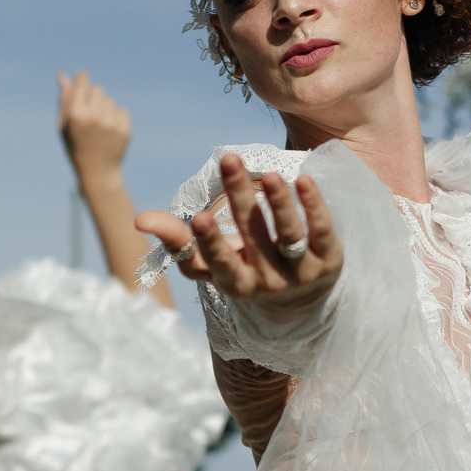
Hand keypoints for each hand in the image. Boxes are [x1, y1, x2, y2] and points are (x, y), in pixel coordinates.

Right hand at [59, 71, 133, 183]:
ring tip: (99, 128)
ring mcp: (110, 124)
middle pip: (97, 89)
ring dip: (104, 110)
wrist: (97, 172)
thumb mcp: (64, 125)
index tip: (83, 78)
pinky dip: (116, 119)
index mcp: (75, 115)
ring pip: (110, 100)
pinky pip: (121, 111)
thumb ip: (63, 99)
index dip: (83, 79)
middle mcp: (93, 117)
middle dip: (93, 98)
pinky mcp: (124, 129)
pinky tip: (109, 133)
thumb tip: (62, 75)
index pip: (83, 82)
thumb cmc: (76, 146)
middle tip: (89, 116)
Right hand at [138, 156, 339, 314]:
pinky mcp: (330, 261)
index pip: (221, 263)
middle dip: (240, 198)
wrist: (298, 308)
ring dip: (280, 205)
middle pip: (254, 237)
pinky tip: (303, 180)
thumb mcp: (210, 267)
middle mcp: (270, 282)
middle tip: (228, 161)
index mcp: (236, 284)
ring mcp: (302, 273)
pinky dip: (314, 206)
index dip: (210, 242)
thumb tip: (139, 219)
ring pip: (290, 236)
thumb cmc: (242, 275)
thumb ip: (179, 243)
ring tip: (270, 174)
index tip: (199, 217)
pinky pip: (322, 231)